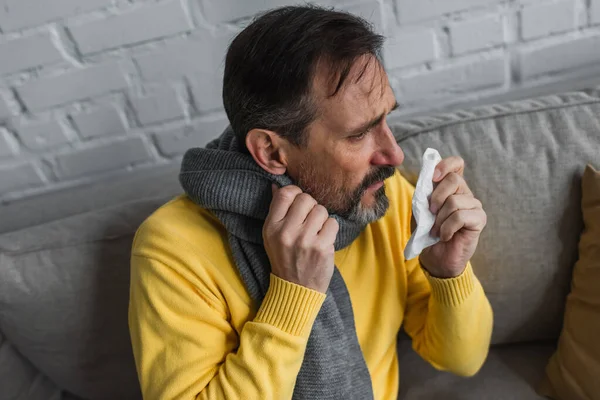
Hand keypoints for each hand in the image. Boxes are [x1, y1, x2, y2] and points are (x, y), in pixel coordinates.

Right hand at [263, 184, 338, 292]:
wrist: (296, 288)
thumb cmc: (285, 258)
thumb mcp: (272, 236)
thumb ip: (276, 211)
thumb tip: (277, 185)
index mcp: (271, 227)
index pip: (285, 194)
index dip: (296, 193)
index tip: (299, 203)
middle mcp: (286, 232)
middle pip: (306, 199)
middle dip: (311, 207)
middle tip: (309, 220)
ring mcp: (305, 240)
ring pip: (321, 210)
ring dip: (322, 219)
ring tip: (316, 232)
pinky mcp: (322, 247)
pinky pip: (332, 223)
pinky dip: (331, 230)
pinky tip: (323, 240)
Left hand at [419, 157, 486, 277]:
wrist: (434, 257)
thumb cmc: (428, 231)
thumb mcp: (421, 209)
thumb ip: (425, 192)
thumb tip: (427, 178)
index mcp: (450, 187)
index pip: (456, 164)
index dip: (445, 165)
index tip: (432, 177)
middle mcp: (465, 193)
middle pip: (454, 180)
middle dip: (436, 197)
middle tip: (430, 213)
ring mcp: (474, 206)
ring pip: (454, 201)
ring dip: (439, 219)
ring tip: (436, 230)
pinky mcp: (479, 219)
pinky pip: (460, 217)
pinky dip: (447, 228)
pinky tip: (445, 236)